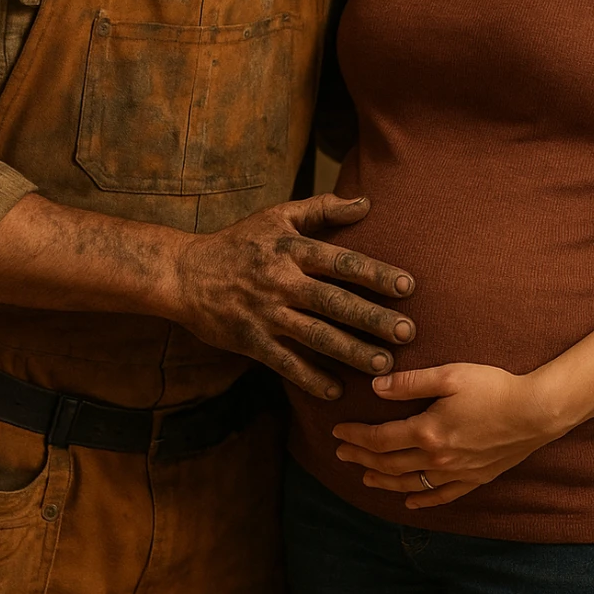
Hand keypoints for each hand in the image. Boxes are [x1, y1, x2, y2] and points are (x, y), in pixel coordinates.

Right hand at [172, 193, 415, 399]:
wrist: (185, 274)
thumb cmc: (239, 242)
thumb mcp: (277, 216)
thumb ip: (322, 209)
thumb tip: (366, 203)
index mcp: (291, 249)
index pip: (341, 262)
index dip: (375, 274)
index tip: (407, 286)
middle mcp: (281, 282)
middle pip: (335, 302)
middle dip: (373, 319)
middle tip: (408, 332)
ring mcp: (266, 314)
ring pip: (315, 336)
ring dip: (351, 352)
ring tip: (384, 364)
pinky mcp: (251, 341)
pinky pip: (285, 363)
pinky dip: (310, 378)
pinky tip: (336, 391)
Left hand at [332, 362, 561, 507]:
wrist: (535, 413)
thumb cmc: (493, 388)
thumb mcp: (450, 375)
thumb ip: (411, 382)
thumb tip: (377, 387)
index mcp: (427, 432)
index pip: (380, 438)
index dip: (356, 436)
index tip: (338, 431)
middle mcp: (437, 459)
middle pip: (389, 463)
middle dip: (361, 458)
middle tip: (341, 454)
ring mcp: (456, 473)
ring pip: (410, 484)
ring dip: (383, 481)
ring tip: (365, 477)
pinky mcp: (474, 480)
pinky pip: (441, 497)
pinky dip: (421, 501)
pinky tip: (408, 502)